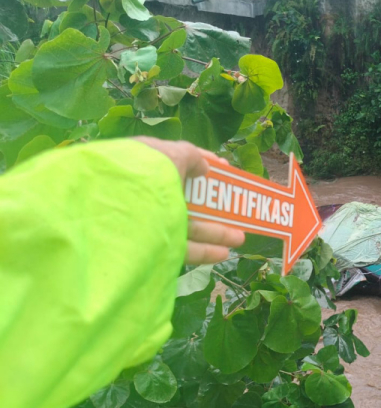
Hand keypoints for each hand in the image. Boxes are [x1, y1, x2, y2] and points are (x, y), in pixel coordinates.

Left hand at [133, 137, 245, 263]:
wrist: (112, 204)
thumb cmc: (143, 172)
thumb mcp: (171, 154)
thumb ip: (191, 156)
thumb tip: (205, 167)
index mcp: (145, 164)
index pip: (175, 162)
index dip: (202, 164)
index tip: (226, 170)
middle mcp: (144, 192)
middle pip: (185, 199)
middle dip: (214, 206)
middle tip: (235, 210)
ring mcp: (145, 220)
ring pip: (186, 225)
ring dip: (216, 231)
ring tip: (240, 238)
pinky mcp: (147, 245)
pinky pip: (179, 246)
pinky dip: (202, 250)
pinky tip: (224, 253)